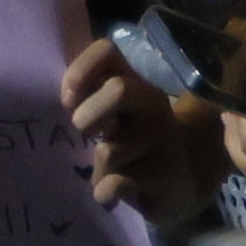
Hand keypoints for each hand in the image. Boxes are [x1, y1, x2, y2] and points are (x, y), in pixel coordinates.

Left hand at [59, 39, 222, 226]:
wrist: (181, 185)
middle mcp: (153, 104)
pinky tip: (111, 194)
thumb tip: (63, 101)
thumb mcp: (116, 118)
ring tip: (111, 174)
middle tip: (85, 134)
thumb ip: (91, 100)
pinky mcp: (166, 175)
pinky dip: (104, 192)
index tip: (68, 101)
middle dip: (89, 114)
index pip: (107, 51)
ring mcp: (163, 138)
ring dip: (99, 169)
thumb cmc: (136, 146)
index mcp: (135, 82)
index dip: (81, 71)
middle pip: (118, 89)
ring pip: (110, 150)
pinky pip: (116, 183)